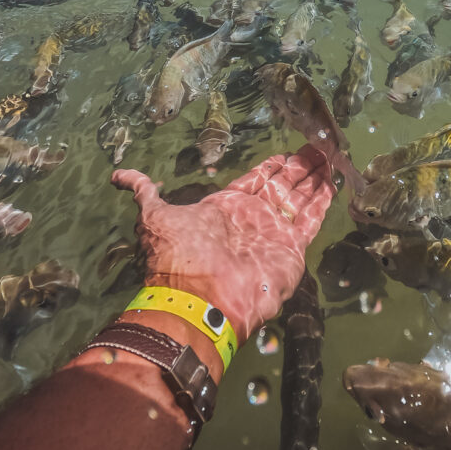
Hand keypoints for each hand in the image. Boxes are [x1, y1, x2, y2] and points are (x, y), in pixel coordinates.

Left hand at [111, 145, 334, 343]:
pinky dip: (322, 202)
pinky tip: (333, 183)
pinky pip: (310, 221)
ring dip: (314, 180)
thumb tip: (117, 175)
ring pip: (299, 200)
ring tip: (330, 158)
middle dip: (299, 168)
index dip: (271, 166)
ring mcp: (273, 235)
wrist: (201, 301)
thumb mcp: (154, 218)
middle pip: (281, 187)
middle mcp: (252, 219)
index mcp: (225, 209)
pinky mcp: (291, 251)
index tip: (288, 151)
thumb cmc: (180, 257)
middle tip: (318, 148)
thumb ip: (144, 193)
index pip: (255, 181)